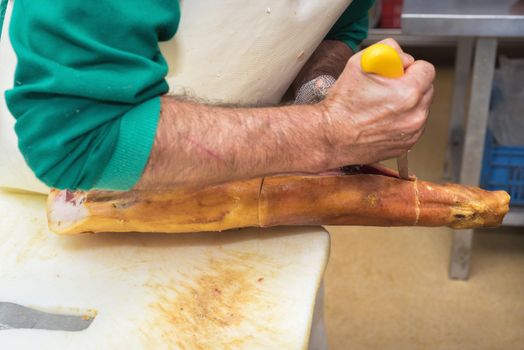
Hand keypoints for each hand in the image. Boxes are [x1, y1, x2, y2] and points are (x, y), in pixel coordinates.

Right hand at [319, 38, 434, 167]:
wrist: (329, 137)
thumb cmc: (341, 105)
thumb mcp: (359, 63)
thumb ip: (388, 50)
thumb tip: (402, 58)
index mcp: (408, 93)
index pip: (427, 70)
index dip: (411, 68)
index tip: (398, 73)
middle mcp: (414, 116)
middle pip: (426, 90)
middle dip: (410, 86)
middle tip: (386, 89)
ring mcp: (411, 134)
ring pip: (420, 109)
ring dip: (407, 105)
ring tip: (380, 107)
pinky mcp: (404, 146)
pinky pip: (411, 127)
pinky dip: (400, 122)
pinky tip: (380, 121)